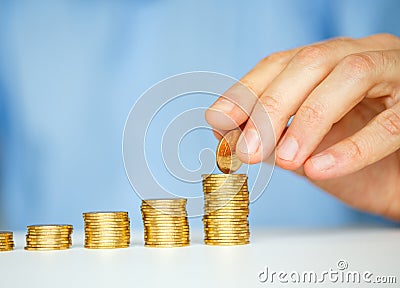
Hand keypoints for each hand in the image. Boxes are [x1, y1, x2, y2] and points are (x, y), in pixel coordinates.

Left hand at [206, 33, 399, 220]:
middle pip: (310, 63)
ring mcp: (395, 74)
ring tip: (284, 160)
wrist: (398, 184)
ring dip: (309, 120)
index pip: (282, 63)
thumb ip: (267, 137)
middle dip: (273, 106)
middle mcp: (361, 56)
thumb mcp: (300, 148)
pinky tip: (319, 169)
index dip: (248, 89)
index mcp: (329, 64)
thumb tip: (222, 132)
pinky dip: (351, 148)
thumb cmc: (351, 162)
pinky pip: (390, 123)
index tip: (219, 119)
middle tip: (247, 150)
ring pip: (350, 75)